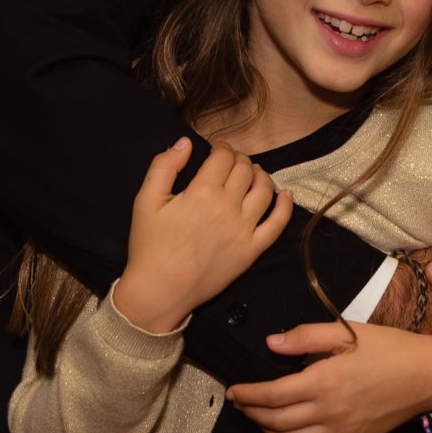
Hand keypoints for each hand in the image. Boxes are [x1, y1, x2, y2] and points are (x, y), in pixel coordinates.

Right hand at [115, 137, 291, 335]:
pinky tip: (285, 195)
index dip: (222, 147)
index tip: (217, 149)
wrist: (160, 290)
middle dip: (239, 159)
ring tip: (254, 173)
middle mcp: (229, 207)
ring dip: (261, 175)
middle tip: (231, 161)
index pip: (223, 157)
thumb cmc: (150, 246)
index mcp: (203, 192)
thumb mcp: (146, 201)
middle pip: (245, 170)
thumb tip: (185, 142)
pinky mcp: (252, 250)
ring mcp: (244, 229)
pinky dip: (285, 206)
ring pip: (265, 190)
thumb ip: (164, 166)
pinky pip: (278, 223)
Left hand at [229, 320, 431, 432]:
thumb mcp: (348, 332)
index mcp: (324, 381)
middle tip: (243, 404)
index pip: (271, 395)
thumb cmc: (390, 348)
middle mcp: (329, 412)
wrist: (429, 375)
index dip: (247, 395)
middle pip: (276, 421)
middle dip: (253, 413)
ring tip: (262, 419)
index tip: (234, 391)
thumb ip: (306, 336)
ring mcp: (341, 432)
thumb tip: (272, 343)